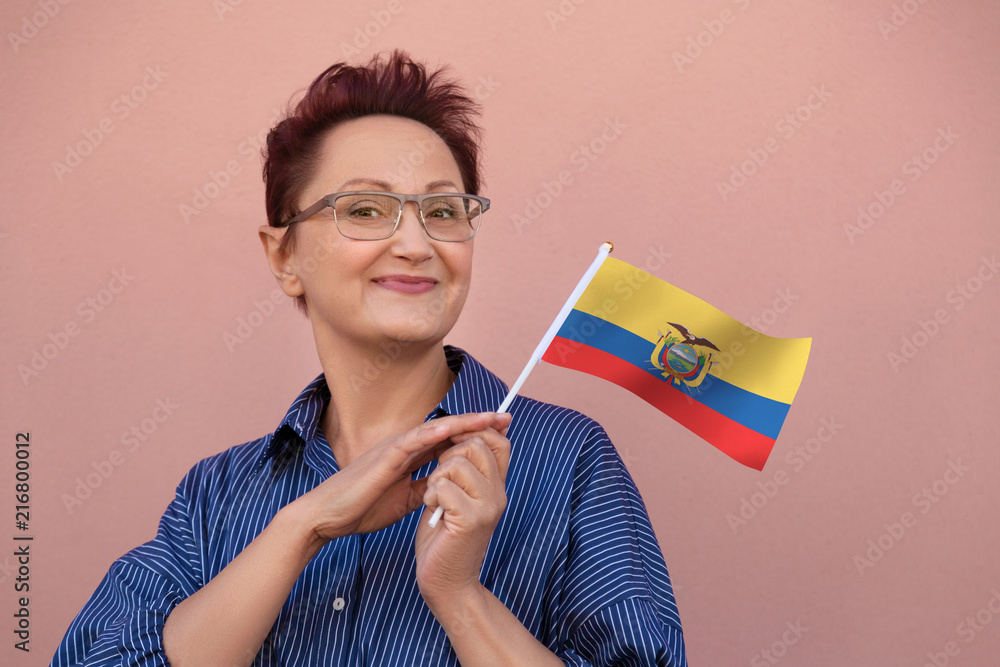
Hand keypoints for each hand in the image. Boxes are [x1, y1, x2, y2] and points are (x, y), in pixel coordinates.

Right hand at [295, 412, 503, 551]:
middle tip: (507, 417)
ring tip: (490, 417)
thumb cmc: (361, 508)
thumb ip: (423, 490)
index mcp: (410, 457)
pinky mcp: (384, 456)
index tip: (502, 432)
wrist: (328, 518)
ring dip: (464, 422)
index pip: (449, 441)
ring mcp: (395, 448)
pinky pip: (413, 441)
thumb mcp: (404, 501)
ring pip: (436, 429)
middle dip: (478, 423)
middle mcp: (405, 446)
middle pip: (448, 429)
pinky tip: (453, 427)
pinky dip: (434, 432)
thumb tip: (444, 489)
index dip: (475, 435)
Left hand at [414, 412, 511, 606]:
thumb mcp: (459, 498)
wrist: (448, 584)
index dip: (474, 434)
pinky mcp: (470, 519)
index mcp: (497, 486)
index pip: (499, 441)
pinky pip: (443, 485)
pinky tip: (433, 513)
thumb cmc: (445, 538)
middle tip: (440, 483)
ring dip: (436, 478)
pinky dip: (431, 496)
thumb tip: (461, 436)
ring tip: (436, 500)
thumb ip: (465, 471)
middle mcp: (499, 493)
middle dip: (447, 456)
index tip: (452, 448)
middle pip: (475, 445)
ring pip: (456, 462)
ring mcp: (487, 506)